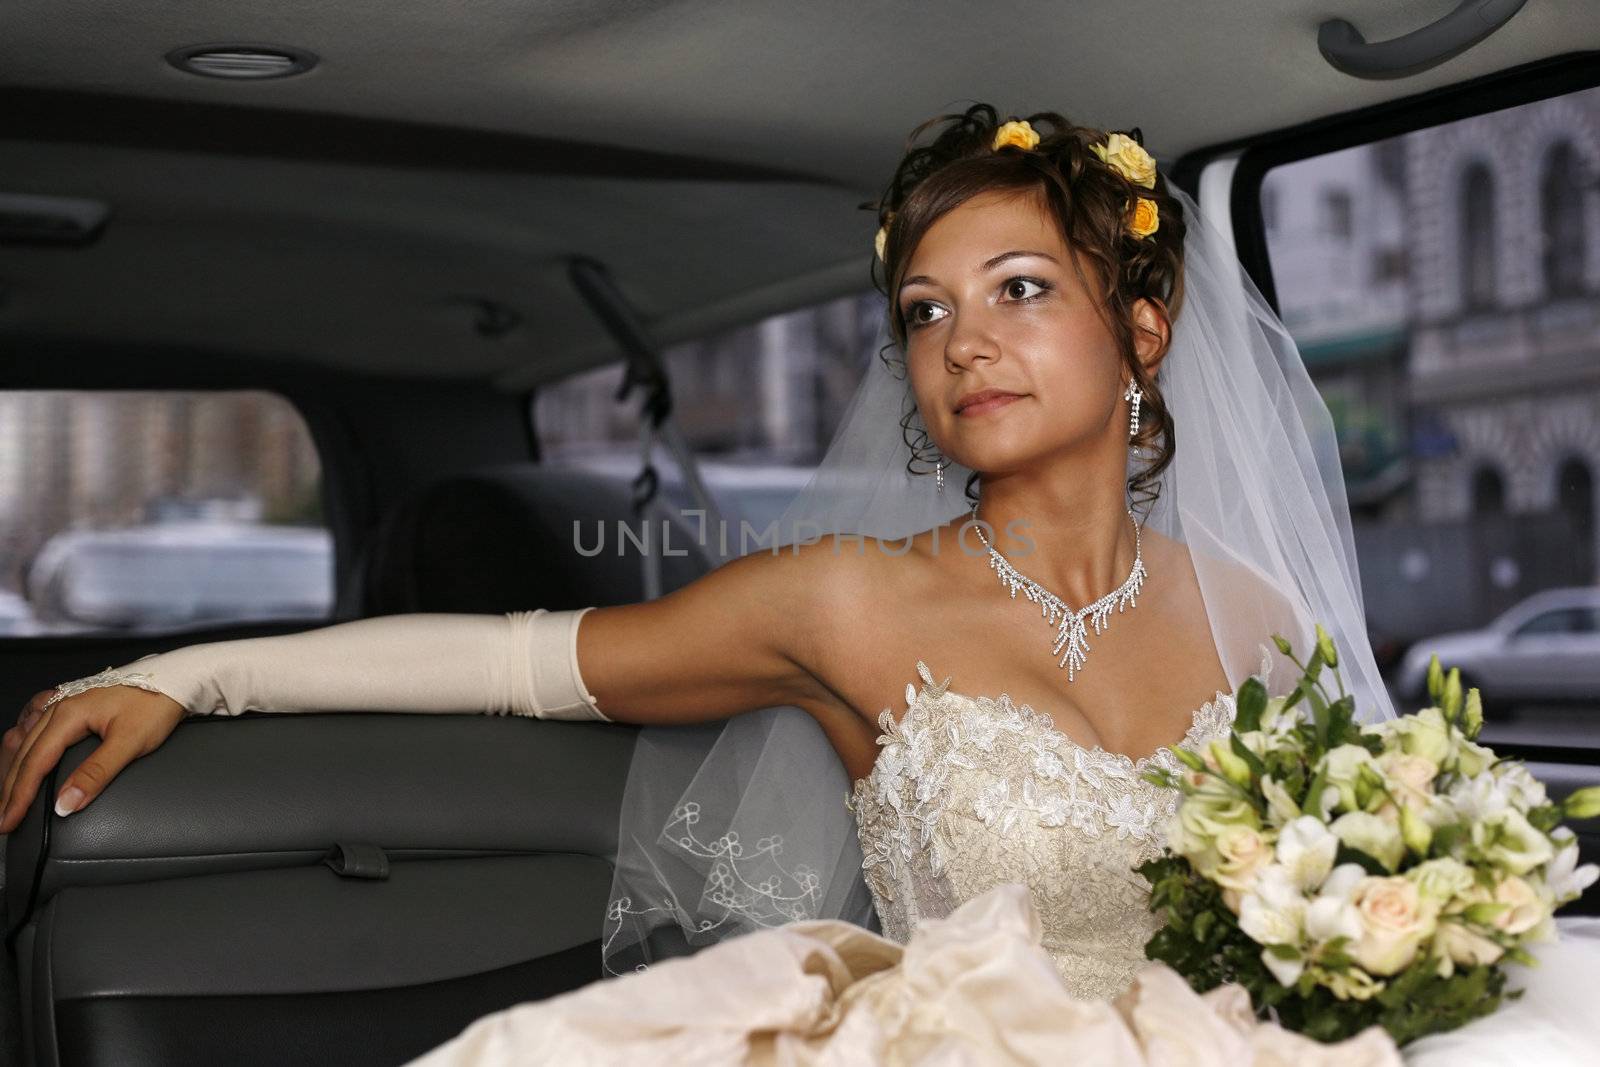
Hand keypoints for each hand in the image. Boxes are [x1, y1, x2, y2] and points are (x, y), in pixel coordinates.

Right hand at [0, 684, 186, 833]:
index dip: (19, 796)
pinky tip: (24, 754)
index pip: (34, 763)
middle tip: (3, 819)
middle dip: (10, 789)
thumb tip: (64, 805)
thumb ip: (96, 774)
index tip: (8, 822)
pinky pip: (37, 726)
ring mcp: (66, 702)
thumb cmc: (157, 705)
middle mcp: (60, 705)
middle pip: (24, 753)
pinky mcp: (75, 702)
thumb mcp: (130, 743)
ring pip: (27, 740)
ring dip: (15, 769)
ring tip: (8, 794)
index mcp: (68, 714)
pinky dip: (26, 746)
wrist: (177, 677)